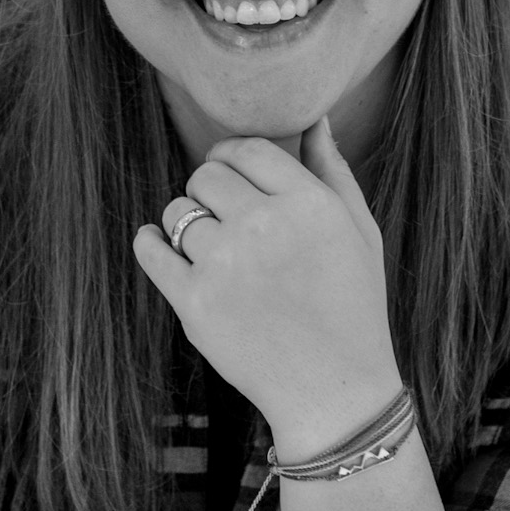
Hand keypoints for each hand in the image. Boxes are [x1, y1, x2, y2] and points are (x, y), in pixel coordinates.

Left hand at [132, 117, 402, 448]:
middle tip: (224, 219)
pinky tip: (158, 246)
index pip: (246, 149)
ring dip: (185, 223)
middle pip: (205, 175)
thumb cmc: (352, 307)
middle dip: (210, 191)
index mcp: (309, 203)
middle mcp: (265, 226)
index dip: (233, 159)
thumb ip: (332, 172)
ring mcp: (225, 265)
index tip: (231, 177)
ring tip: (209, 248)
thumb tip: (312, 121)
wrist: (335, 389)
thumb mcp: (360, 232)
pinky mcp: (194, 303)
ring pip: (176, 212)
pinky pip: (151, 251)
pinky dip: (149, 244)